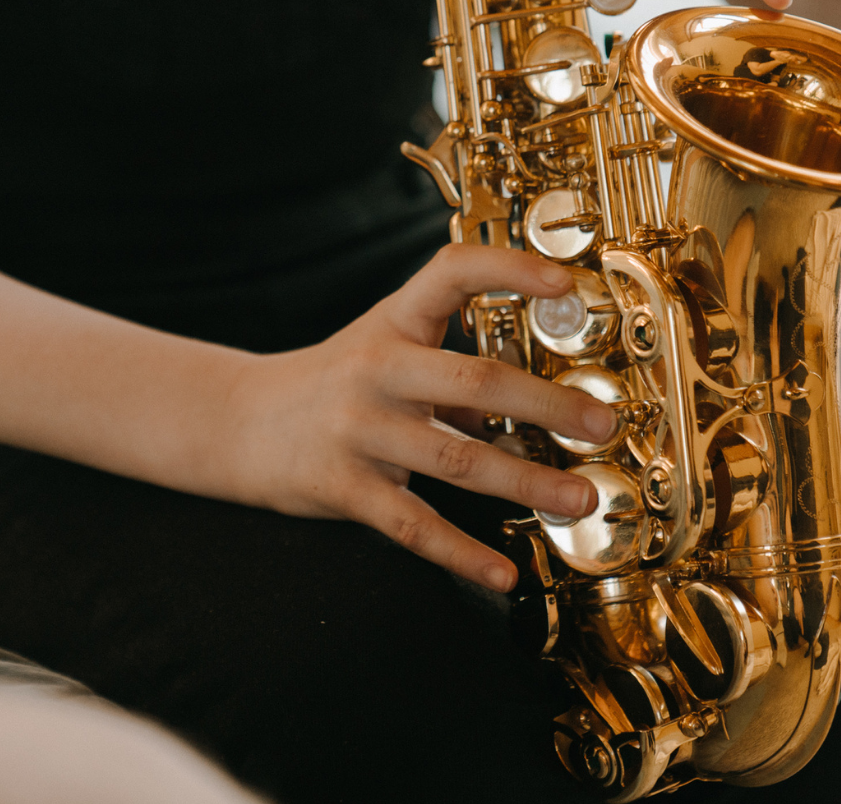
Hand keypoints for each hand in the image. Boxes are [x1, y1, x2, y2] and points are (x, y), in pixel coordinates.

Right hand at [225, 245, 617, 592]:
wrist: (238, 423)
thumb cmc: (333, 384)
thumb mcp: (385, 352)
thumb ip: (454, 374)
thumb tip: (543, 408)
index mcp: (393, 322)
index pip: (452, 272)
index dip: (509, 268)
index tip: (564, 282)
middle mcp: (377, 369)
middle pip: (475, 380)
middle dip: (548, 404)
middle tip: (602, 424)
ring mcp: (357, 428)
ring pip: (456, 460)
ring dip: (526, 483)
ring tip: (580, 500)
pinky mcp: (342, 485)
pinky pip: (412, 526)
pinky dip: (461, 553)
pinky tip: (503, 572)